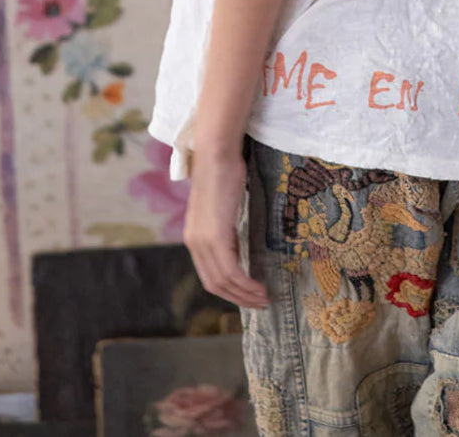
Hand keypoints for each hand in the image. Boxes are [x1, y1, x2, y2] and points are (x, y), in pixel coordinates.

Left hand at [183, 147, 269, 309]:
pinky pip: (230, 271)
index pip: (209, 275)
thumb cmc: (223, 172)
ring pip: (223, 281)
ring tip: (264, 299)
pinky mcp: (215, 237)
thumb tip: (237, 244)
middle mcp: (194, 244)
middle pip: (215, 284)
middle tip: (259, 304)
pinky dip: (245, 284)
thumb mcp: (222, 207)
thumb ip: (224, 228)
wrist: (216, 154)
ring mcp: (203, 241)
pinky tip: (259, 287)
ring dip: (245, 294)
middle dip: (238, 298)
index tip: (248, 295)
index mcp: (194, 238)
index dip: (229, 290)